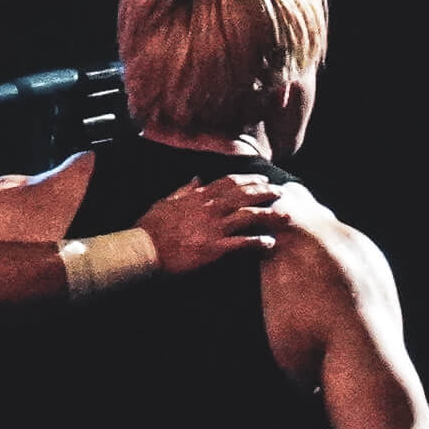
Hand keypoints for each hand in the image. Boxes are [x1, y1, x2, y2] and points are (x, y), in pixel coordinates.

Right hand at [138, 174, 294, 272]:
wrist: (143, 249)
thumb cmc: (150, 228)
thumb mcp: (164, 203)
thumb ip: (183, 190)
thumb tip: (196, 179)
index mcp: (198, 197)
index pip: (229, 183)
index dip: (249, 180)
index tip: (262, 180)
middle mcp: (209, 209)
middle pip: (244, 195)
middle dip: (265, 192)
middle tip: (281, 192)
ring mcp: (213, 228)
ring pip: (248, 215)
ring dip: (269, 214)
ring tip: (285, 215)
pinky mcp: (214, 248)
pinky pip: (242, 242)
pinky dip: (258, 241)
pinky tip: (270, 243)